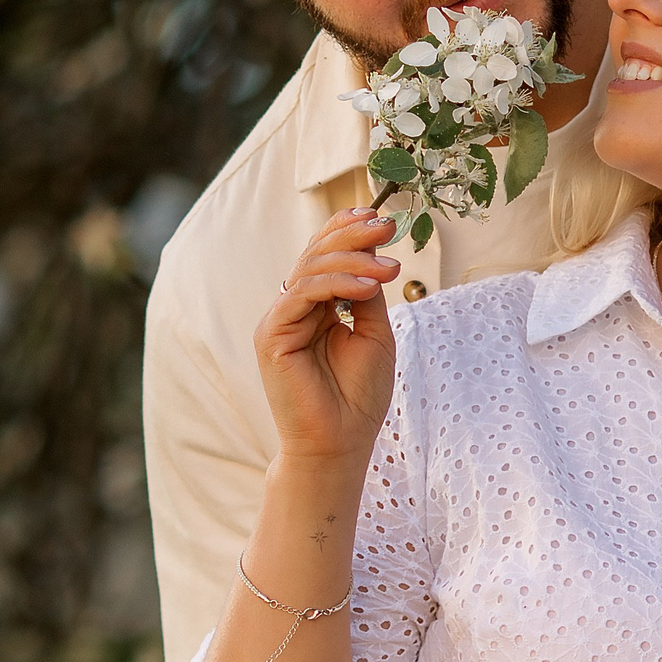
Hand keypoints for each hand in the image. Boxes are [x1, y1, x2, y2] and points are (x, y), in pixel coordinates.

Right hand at [256, 208, 399, 466]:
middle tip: (387, 227)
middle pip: (316, 253)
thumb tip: (374, 253)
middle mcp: (293, 308)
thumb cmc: (357, 397)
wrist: (339, 444)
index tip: (382, 217)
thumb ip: (368, 296)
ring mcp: (279, 320)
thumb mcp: (374, 335)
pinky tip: (368, 288)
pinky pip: (301, 294)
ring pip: (309, 269)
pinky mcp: (271, 336)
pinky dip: (336, 285)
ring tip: (390, 268)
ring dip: (353, 260)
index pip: (325, 254)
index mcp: (315, 307)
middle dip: (353, 236)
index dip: (348, 230)